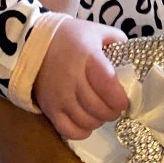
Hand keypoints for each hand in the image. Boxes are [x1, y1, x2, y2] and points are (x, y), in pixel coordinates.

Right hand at [34, 18, 128, 139]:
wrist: (30, 41)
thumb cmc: (68, 37)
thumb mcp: (96, 31)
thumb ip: (117, 42)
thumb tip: (132, 58)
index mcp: (87, 58)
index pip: (108, 87)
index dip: (120, 99)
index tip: (124, 99)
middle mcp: (72, 79)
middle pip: (100, 108)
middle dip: (113, 111)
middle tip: (114, 105)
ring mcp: (59, 96)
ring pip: (87, 121)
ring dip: (99, 120)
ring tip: (100, 111)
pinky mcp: (49, 108)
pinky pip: (69, 130)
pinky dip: (82, 131)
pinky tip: (86, 121)